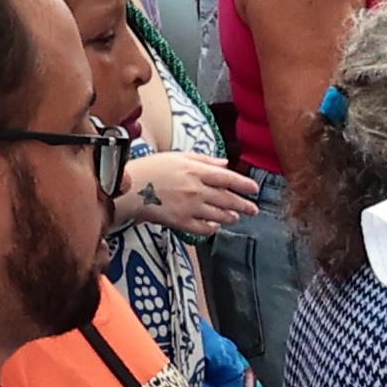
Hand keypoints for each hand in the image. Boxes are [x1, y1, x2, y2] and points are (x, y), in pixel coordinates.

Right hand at [121, 148, 253, 236]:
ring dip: (230, 217)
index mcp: (196, 171)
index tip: (255, 189)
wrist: (131, 188)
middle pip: (227, 200)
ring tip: (235, 217)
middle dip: (243, 205)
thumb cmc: (153, 168)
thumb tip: (225, 164)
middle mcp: (196, 190)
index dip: (244, 184)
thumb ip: (204, 160)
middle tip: (253, 210)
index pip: (227, 178)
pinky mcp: (181, 222)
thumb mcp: (179, 156)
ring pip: (218, 216)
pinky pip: (203, 229)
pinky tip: (215, 226)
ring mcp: (189, 208)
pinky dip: (212, 228)